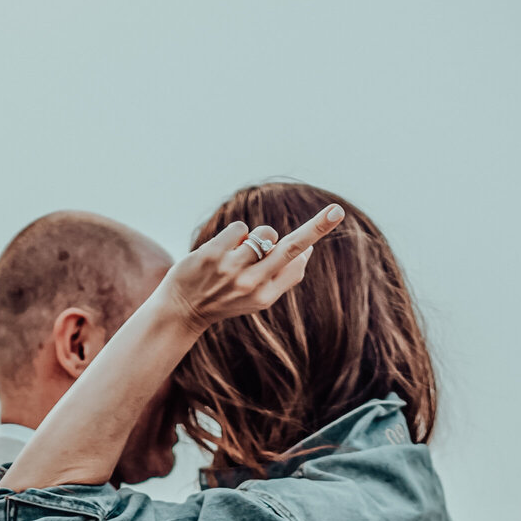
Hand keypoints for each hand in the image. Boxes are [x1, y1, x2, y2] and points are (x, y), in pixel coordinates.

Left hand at [161, 204, 343, 333]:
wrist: (183, 309)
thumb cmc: (225, 299)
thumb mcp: (256, 297)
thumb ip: (282, 277)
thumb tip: (309, 250)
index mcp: (266, 297)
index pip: (298, 265)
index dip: (313, 241)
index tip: (336, 214)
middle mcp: (252, 286)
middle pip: (291, 248)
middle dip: (316, 228)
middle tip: (337, 211)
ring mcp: (232, 270)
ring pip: (263, 233)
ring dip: (255, 237)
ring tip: (236, 256)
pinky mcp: (214, 254)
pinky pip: (240, 228)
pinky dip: (234, 235)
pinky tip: (221, 252)